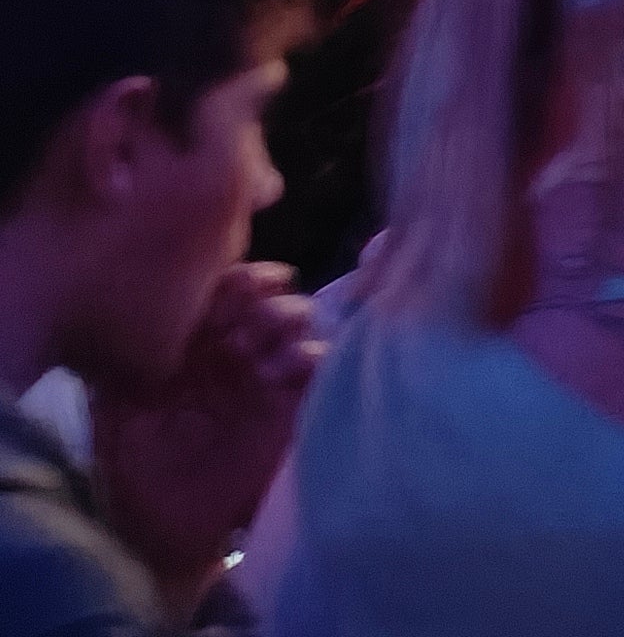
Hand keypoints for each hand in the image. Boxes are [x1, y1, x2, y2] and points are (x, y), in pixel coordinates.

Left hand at [90, 263, 317, 615]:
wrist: (162, 531)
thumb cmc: (133, 468)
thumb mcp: (115, 410)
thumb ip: (125, 363)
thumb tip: (137, 314)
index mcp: (194, 345)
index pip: (223, 294)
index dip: (235, 281)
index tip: (237, 283)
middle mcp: (237, 352)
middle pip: (266, 302)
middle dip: (265, 299)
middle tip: (254, 316)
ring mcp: (269, 379)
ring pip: (298, 329)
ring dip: (290, 323)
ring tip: (269, 347)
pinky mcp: (295, 410)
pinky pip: (320, 372)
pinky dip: (314, 361)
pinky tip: (293, 369)